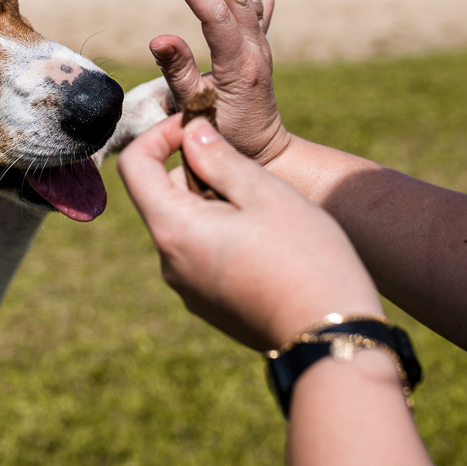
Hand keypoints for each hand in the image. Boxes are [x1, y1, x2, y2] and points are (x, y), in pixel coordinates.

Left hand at [117, 113, 383, 350]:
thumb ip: (220, 158)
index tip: (197, 127)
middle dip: (199, 173)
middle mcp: (169, 263)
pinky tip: (270, 245)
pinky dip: (224, 235)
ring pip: (187, 225)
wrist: (331, 338)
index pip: (135, 166)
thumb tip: (191, 134)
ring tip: (268, 214)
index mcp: (174, 230)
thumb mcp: (265, 193)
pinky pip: (203, 255)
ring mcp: (188, 289)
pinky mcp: (210, 306)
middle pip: (164, 196)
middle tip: (253, 176)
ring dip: (216, 205)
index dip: (159, 135)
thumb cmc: (305, 258)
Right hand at [151, 0, 290, 164]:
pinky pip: (265, 1)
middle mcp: (253, 47)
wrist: (264, 155)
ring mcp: (260, 43)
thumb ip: (179, 76)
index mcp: (236, 64)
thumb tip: (159, 37)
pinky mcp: (259, 44)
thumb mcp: (196, 115)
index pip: (213, 15)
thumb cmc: (223, 140)